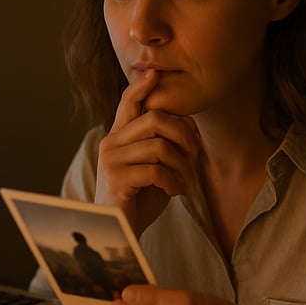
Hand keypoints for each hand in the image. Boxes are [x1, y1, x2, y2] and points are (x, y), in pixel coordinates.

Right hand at [95, 69, 200, 234]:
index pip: (128, 102)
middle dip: (184, 136)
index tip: (154, 73)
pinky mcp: (116, 180)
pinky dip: (173, 181)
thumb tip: (190, 121)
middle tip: (194, 156)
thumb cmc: (140, 198)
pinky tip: (175, 192)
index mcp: (119, 136)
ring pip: (160, 146)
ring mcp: (111, 161)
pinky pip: (156, 170)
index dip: (142, 86)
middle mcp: (111, 143)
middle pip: (156, 120)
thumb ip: (167, 144)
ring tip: (185, 182)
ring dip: (182, 166)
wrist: (120, 231)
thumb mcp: (157, 166)